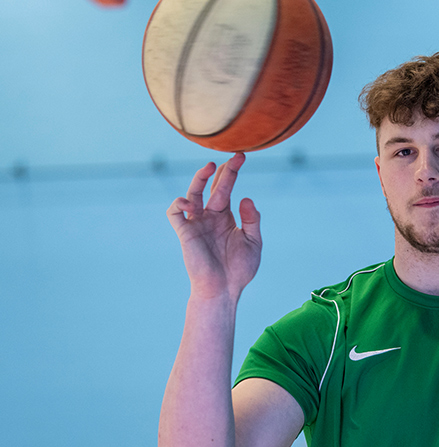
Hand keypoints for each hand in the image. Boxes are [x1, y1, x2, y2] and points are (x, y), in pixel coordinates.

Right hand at [166, 153, 261, 299]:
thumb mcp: (253, 241)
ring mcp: (196, 223)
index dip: (232, 172)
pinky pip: (175, 213)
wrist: (224, 289)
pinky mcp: (185, 233)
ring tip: (210, 167)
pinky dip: (179, 203)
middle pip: (212, 187)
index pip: (226, 189)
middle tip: (235, 157)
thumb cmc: (239, 268)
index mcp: (225, 217)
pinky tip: (191, 203)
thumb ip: (252, 219)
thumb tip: (245, 197)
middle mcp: (209, 216)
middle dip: (222, 171)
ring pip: (192, 194)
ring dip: (199, 179)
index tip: (241, 157)